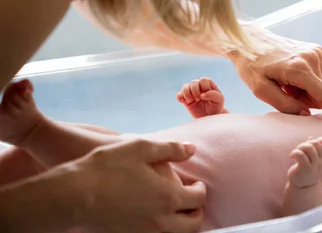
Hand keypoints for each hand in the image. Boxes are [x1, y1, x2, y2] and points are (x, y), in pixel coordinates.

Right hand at [73, 139, 204, 232]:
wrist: (71, 195)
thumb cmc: (106, 166)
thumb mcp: (140, 147)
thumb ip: (171, 148)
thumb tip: (192, 149)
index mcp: (168, 197)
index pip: (198, 198)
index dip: (200, 189)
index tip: (195, 184)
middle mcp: (161, 221)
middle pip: (193, 224)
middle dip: (196, 211)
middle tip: (190, 200)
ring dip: (181, 224)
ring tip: (174, 211)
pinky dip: (162, 231)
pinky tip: (153, 217)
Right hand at [176, 78, 226, 118]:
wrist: (210, 118)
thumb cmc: (216, 107)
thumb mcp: (219, 100)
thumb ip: (214, 95)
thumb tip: (202, 94)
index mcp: (209, 85)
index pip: (203, 80)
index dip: (204, 87)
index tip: (205, 96)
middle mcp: (200, 87)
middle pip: (194, 82)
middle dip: (195, 91)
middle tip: (198, 99)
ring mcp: (192, 93)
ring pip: (185, 86)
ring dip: (187, 93)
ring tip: (190, 101)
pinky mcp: (186, 100)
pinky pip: (179, 94)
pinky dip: (179, 97)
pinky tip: (183, 102)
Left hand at [228, 28, 321, 135]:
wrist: (249, 40)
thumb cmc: (251, 65)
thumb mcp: (260, 90)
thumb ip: (284, 105)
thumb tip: (307, 114)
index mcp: (299, 68)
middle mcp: (312, 57)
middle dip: (306, 100)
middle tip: (285, 92)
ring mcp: (316, 51)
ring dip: (306, 91)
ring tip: (286, 82)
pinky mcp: (316, 50)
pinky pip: (319, 76)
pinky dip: (307, 81)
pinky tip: (291, 75)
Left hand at [287, 137, 321, 188]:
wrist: (303, 186)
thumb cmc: (308, 169)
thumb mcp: (315, 159)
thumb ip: (314, 148)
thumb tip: (311, 137)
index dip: (319, 140)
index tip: (311, 145)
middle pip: (316, 143)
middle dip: (306, 143)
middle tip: (300, 149)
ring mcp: (315, 166)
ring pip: (309, 147)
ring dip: (300, 147)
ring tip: (297, 151)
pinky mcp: (305, 169)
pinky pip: (300, 154)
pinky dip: (294, 152)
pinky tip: (291, 156)